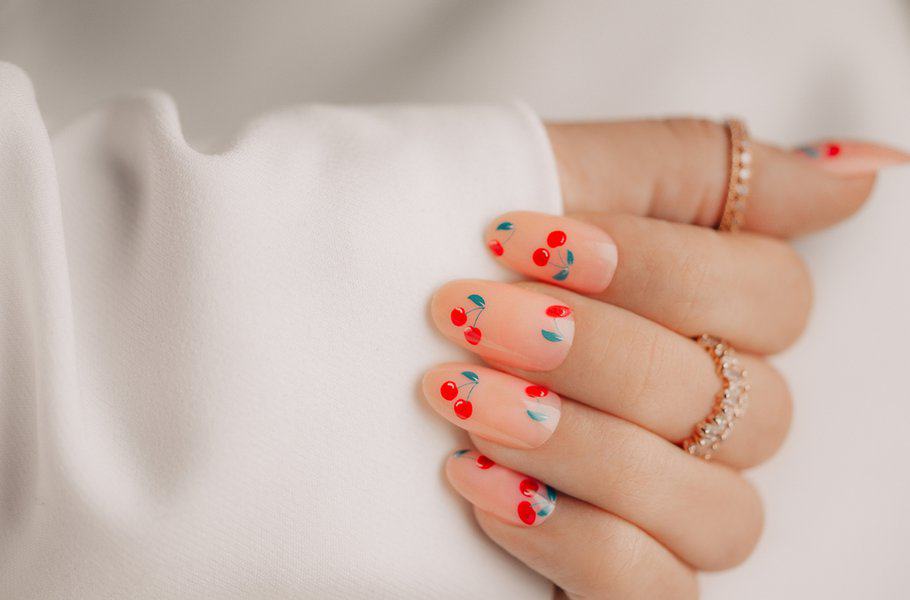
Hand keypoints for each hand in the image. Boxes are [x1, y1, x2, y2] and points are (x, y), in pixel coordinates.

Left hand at [423, 119, 905, 597]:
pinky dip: (575, 539)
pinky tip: (481, 486)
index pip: (772, 300)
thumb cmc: (450, 251)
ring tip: (465, 401)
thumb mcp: (559, 178)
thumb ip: (696, 170)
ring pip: (716, 509)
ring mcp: (669, 502)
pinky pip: (659, 594)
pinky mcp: (620, 574)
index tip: (521, 237)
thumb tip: (859, 172)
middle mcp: (708, 414)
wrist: (326, 335)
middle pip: (748, 406)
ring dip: (583, 448)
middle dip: (600, 354)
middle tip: (477, 315)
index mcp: (710, 316)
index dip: (659, 269)